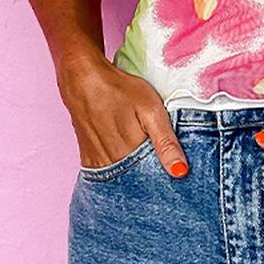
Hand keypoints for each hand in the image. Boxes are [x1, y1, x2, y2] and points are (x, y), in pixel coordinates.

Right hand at [58, 49, 188, 176]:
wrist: (82, 79)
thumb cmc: (119, 90)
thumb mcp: (151, 110)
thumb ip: (165, 142)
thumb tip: (180, 172)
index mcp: (130, 156)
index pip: (152, 182)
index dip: (165, 181)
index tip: (176, 179)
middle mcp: (111, 165)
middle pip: (136, 184)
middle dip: (151, 182)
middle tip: (162, 172)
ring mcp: (97, 164)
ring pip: (121, 182)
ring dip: (134, 180)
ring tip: (145, 168)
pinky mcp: (88, 158)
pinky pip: (105, 177)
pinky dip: (118, 176)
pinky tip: (127, 167)